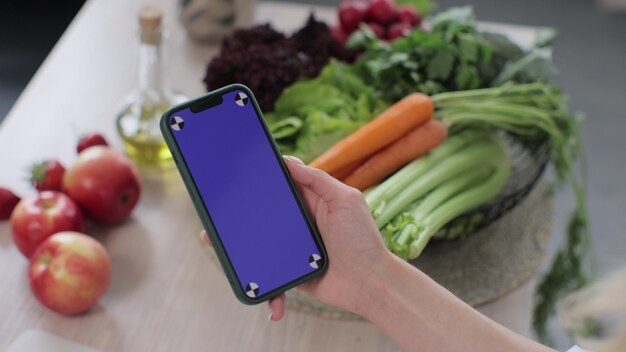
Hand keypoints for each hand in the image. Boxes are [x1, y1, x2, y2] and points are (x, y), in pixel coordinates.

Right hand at [200, 155, 389, 320]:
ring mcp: (291, 249)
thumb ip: (318, 180)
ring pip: (258, 246)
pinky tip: (270, 305)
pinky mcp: (290, 273)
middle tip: (214, 216)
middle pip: (260, 216)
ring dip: (238, 251)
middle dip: (237, 217)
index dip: (258, 180)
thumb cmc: (363, 239)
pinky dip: (267, 292)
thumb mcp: (346, 200)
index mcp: (308, 201)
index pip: (278, 185)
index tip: (234, 175)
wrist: (372, 283)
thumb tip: (288, 161)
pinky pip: (271, 278)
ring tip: (219, 250)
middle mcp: (297, 223)